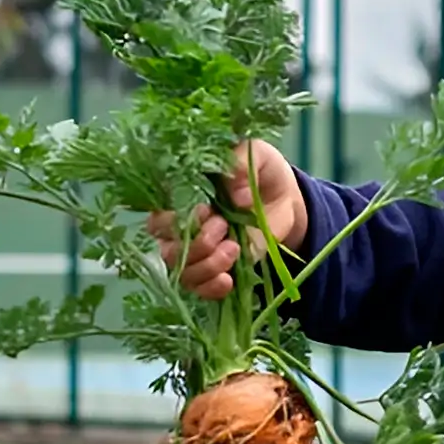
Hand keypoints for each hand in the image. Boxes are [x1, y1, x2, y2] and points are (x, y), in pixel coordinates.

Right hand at [146, 140, 306, 300]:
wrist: (286, 199)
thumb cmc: (261, 172)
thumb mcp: (256, 154)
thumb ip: (239, 163)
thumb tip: (237, 195)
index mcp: (180, 196)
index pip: (158, 214)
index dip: (177, 219)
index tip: (208, 210)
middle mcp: (181, 225)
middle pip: (165, 246)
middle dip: (196, 242)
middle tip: (224, 226)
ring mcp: (197, 250)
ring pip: (180, 271)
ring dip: (206, 265)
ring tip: (235, 249)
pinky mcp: (216, 268)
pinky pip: (198, 289)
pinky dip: (210, 289)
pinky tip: (228, 280)